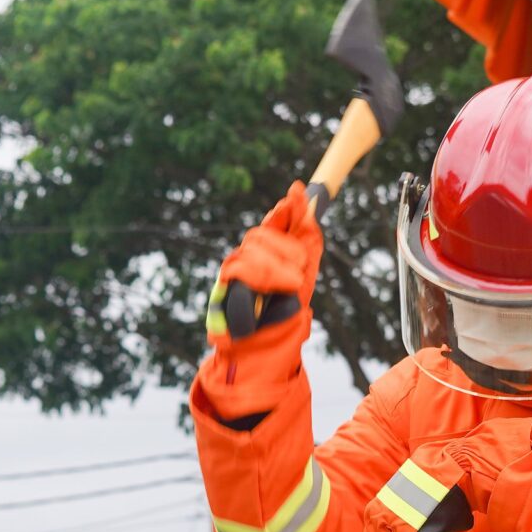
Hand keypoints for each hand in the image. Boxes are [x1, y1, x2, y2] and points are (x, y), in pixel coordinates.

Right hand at [207, 185, 323, 359]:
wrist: (272, 341)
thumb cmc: (287, 306)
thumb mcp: (305, 268)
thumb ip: (305, 234)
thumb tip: (301, 195)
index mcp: (269, 248)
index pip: (275, 219)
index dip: (287, 206)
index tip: (298, 190)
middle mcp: (248, 253)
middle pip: (261, 232)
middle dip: (286, 248)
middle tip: (300, 271)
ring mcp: (234, 267)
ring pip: (253, 248)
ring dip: (279, 267)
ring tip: (291, 285)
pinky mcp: (225, 283)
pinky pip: (244, 267)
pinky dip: (265, 276)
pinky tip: (277, 287)